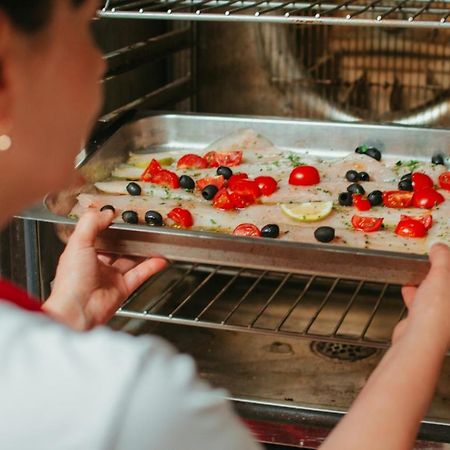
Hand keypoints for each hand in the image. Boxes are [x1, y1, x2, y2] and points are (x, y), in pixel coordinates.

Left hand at [43, 209, 166, 330]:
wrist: (77, 311)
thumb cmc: (70, 281)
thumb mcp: (78, 243)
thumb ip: (91, 223)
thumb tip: (106, 212)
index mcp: (82, 253)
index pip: (98, 235)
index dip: (109, 225)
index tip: (122, 215)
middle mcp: (97, 265)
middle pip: (118, 247)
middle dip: (130, 238)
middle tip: (142, 226)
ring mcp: (111, 278)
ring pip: (131, 260)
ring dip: (143, 251)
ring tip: (155, 240)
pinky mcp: (123, 289)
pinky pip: (140, 274)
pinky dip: (151, 266)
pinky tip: (160, 257)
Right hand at [392, 243, 449, 350]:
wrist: (419, 338)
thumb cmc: (437, 312)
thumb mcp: (442, 274)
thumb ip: (442, 257)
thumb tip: (440, 248)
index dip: (449, 264)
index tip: (444, 254)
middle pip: (447, 287)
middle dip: (441, 274)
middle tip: (435, 262)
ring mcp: (444, 318)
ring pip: (437, 296)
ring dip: (428, 284)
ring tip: (420, 273)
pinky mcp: (428, 323)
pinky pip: (423, 304)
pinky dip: (415, 295)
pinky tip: (408, 288)